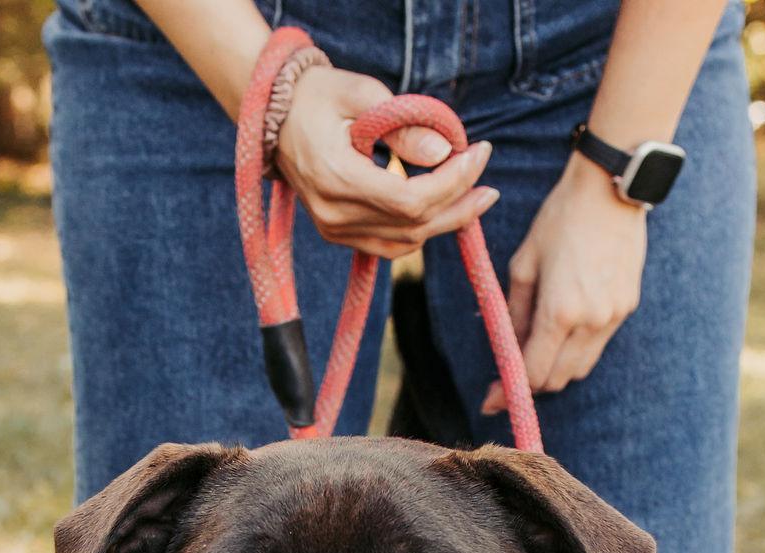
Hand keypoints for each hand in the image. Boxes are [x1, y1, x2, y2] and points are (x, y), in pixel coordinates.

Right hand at [277, 67, 498, 258]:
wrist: (275, 117)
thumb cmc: (319, 96)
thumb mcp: (362, 95)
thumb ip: (404, 125)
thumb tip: (444, 151)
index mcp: (337, 178)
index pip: (410, 199)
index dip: (452, 183)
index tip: (479, 153)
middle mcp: (335, 215)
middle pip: (413, 226)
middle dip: (458, 202)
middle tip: (489, 184)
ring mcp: (334, 230)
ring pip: (406, 242)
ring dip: (444, 221)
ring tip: (475, 196)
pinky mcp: (338, 234)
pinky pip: (389, 245)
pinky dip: (420, 230)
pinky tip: (442, 209)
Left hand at [482, 154, 646, 405]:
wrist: (611, 189)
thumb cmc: (560, 219)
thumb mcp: (523, 265)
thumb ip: (513, 313)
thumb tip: (504, 348)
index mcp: (560, 312)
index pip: (533, 373)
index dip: (509, 391)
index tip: (490, 399)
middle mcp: (591, 322)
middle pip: (557, 380)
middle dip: (530, 385)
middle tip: (507, 379)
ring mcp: (613, 317)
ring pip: (579, 369)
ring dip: (554, 370)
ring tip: (533, 355)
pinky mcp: (627, 308)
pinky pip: (596, 346)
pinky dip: (574, 351)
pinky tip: (561, 334)